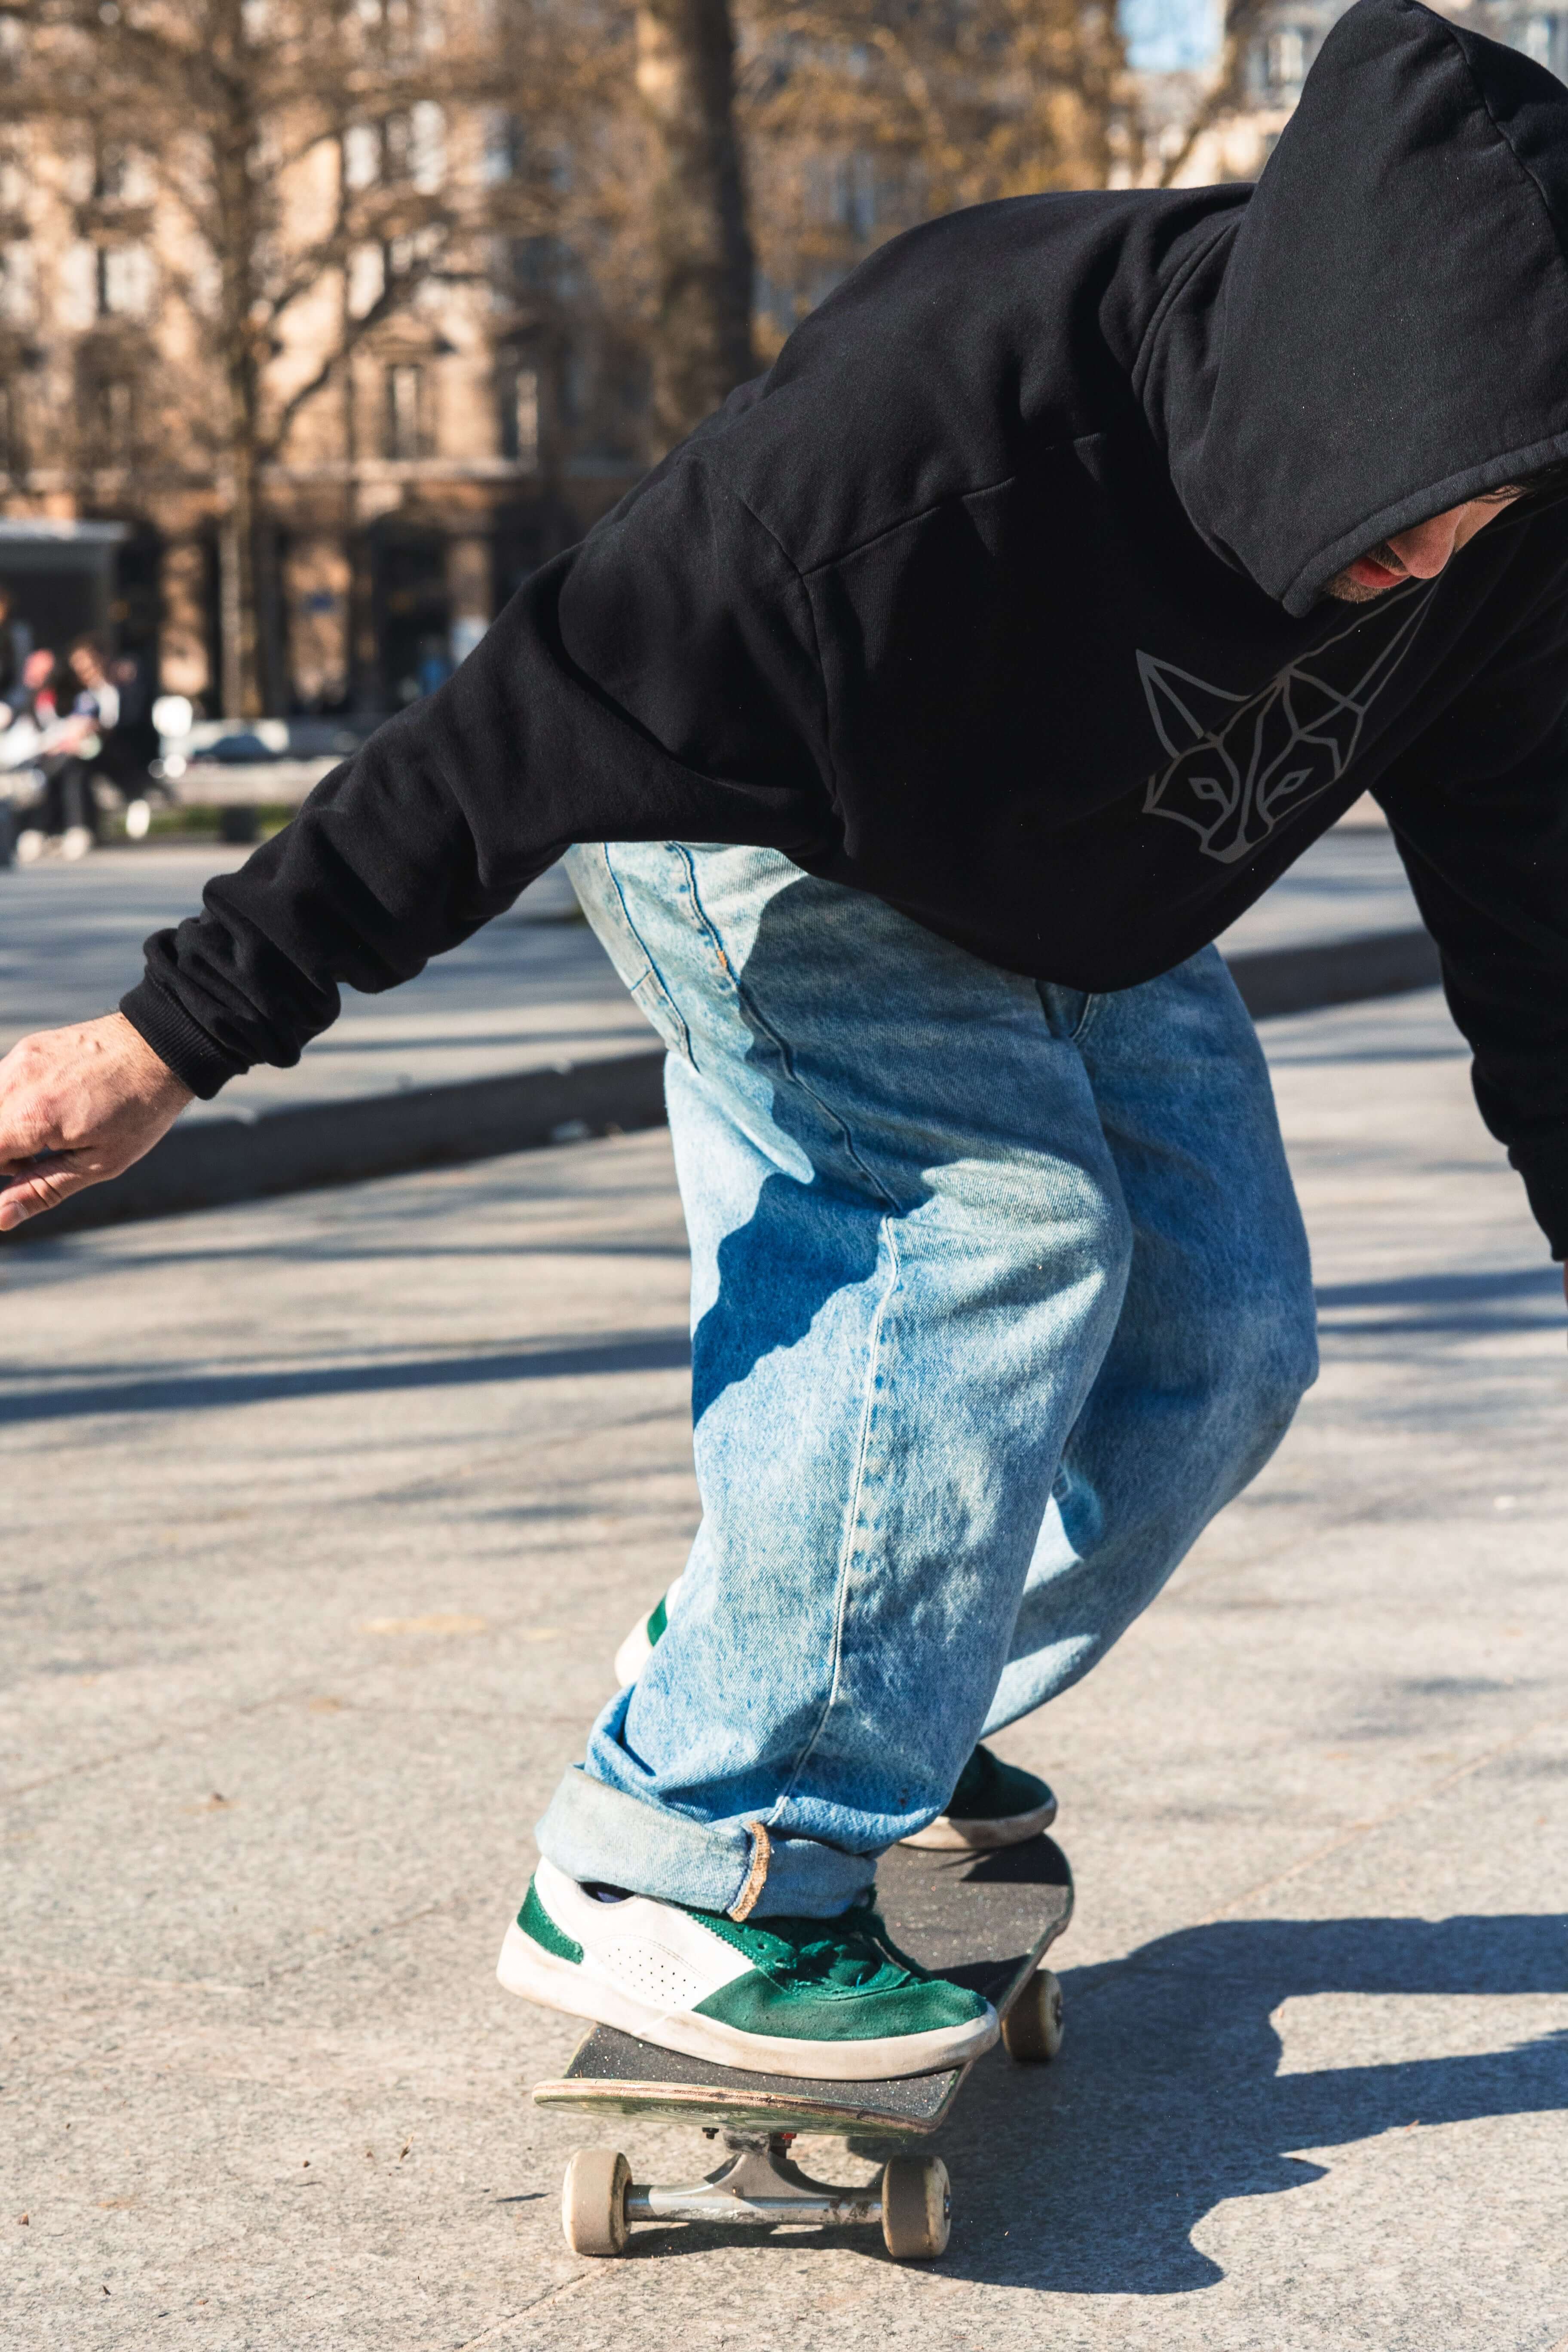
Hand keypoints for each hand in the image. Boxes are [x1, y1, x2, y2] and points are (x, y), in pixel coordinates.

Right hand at [0, 1013, 192, 1232]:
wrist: (163, 1049)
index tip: (27, 1173)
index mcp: (33, 1116)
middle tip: (40, 1159)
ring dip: (7, 1129)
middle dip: (2, 1153)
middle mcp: (16, 1081)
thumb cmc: (140, 1111)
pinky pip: (5, 1084)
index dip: (3, 1171)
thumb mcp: (99, 1163)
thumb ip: (42, 1188)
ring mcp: (20, 1059)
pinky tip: (53, 1110)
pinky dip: (16, 1106)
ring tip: (50, 1135)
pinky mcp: (29, 1048)